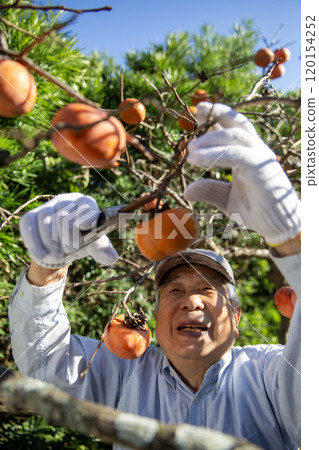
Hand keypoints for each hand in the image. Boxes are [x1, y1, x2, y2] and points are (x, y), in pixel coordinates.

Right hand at [19, 193, 118, 267]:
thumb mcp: (92, 245)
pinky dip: (36, 243)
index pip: (86, 207)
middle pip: (64, 218)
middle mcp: (66, 200)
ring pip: (46, 223)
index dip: (85, 220)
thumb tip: (112, 258)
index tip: (84, 232)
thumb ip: (100, 248)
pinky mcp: (31, 216)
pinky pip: (29, 226)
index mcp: (86, 203)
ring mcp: (47, 207)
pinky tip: (42, 255)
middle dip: (68, 240)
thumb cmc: (80, 242)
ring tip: (59, 254)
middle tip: (71, 250)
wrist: (60, 249)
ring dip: (53, 245)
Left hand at [184, 103, 300, 245]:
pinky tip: (195, 159)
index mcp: (249, 154)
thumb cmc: (257, 211)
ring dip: (210, 138)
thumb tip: (186, 191)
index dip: (216, 118)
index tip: (197, 114)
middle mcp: (256, 152)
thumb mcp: (227, 201)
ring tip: (189, 149)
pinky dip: (214, 154)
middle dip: (217, 114)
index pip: (233, 129)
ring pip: (235, 136)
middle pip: (237, 124)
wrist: (279, 226)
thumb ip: (210, 191)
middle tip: (196, 112)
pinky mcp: (261, 168)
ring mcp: (260, 158)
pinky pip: (236, 155)